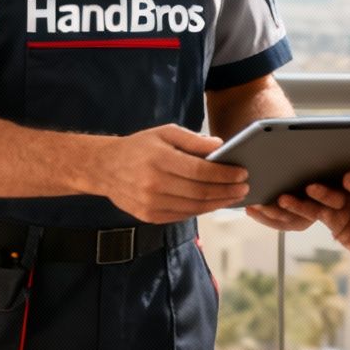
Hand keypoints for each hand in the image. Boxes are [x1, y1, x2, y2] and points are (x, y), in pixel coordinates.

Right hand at [90, 125, 248, 223]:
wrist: (105, 168)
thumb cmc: (139, 147)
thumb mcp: (164, 133)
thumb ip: (193, 140)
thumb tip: (221, 147)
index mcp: (159, 159)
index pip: (201, 171)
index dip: (224, 174)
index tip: (242, 173)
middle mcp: (154, 184)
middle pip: (200, 192)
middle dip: (226, 191)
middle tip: (244, 188)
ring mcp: (151, 203)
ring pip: (194, 207)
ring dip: (217, 203)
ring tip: (233, 197)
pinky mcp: (149, 216)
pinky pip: (182, 215)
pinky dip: (200, 210)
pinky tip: (212, 203)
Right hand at [251, 168, 349, 267]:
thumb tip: (348, 177)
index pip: (336, 166)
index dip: (321, 163)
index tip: (304, 161)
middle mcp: (347, 190)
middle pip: (321, 184)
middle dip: (302, 183)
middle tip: (287, 180)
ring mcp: (342, 210)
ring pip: (315, 203)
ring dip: (298, 201)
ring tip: (281, 199)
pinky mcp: (340, 230)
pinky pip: (319, 220)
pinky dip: (303, 214)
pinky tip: (293, 210)